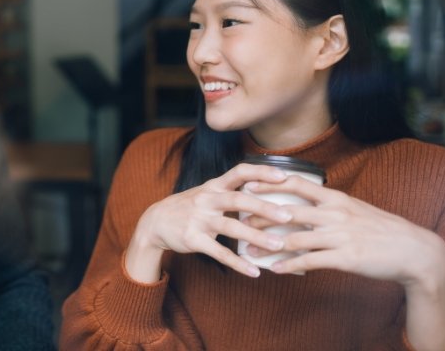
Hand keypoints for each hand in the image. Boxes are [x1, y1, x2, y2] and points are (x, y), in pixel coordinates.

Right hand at [125, 163, 292, 282]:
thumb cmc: (188, 207)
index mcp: (213, 186)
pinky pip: (219, 252)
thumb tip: (265, 190)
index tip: (285, 177)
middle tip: (289, 216)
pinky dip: (238, 263)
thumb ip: (231, 191)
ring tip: (279, 246)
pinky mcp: (193, 239)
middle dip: (265, 207)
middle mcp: (207, 200)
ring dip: (256, 236)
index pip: (240, 172)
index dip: (262, 173)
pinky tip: (254, 271)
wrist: (154, 222)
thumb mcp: (206, 192)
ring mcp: (199, 219)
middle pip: (238, 199)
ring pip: (231, 227)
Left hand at [245, 177, 444, 282]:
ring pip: (294, 238)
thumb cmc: (381, 229)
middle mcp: (334, 213)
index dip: (270, 183)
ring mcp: (339, 236)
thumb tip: (304, 202)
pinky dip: (289, 265)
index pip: (296, 184)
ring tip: (248, 249)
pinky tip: (275, 269)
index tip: (248, 183)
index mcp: (335, 198)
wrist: (413, 250)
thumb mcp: (354, 208)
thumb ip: (329, 205)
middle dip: (260, 215)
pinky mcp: (345, 258)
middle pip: (288, 211)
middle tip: (238, 218)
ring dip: (268, 244)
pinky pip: (310, 261)